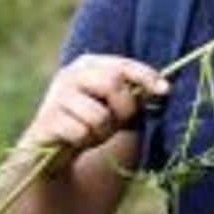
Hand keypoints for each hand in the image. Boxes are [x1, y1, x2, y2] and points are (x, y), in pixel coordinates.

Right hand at [26, 54, 169, 155]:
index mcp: (89, 64)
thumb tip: (163, 90)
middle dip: (124, 108)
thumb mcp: (115, 108)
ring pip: (98, 115)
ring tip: (93, 134)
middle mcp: (71, 74)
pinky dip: (85, 141)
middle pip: (112, 83)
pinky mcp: (47, 120)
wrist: (51, 150)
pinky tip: (75, 141)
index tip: (166, 90)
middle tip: (119, 122)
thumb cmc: (91, 124)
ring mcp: (57, 96)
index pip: (123, 65)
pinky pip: (81, 132)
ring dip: (103, 132)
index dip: (146, 76)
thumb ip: (135, 96)